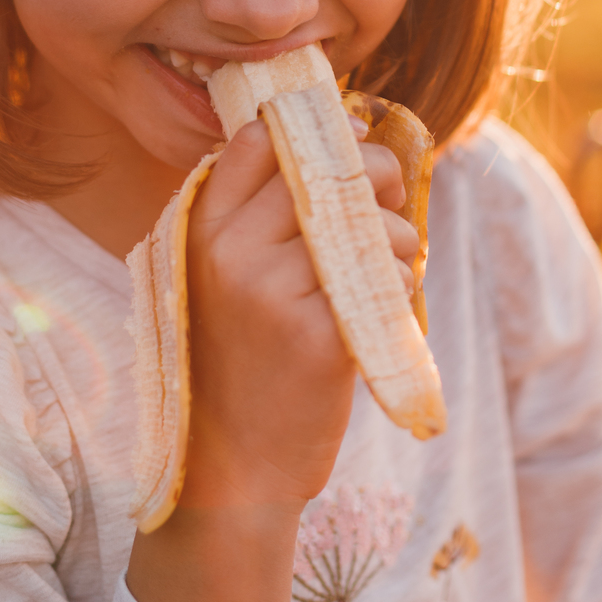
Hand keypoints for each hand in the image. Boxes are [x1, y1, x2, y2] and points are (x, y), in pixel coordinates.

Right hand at [182, 117, 414, 510]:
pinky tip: (387, 304)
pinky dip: (402, 283)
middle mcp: (231, 252)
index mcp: (199, 231)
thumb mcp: (215, 278)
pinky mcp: (320, 337)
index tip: (348, 139)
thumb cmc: (235, 363)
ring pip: (369, 222)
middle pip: (324, 169)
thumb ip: (252, 215)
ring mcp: (273, 293)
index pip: (257, 141)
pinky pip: (387, 278)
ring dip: (398, 236)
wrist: (231, 472)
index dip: (314, 130)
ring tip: (388, 266)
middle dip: (376, 172)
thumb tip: (336, 135)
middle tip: (391, 193)